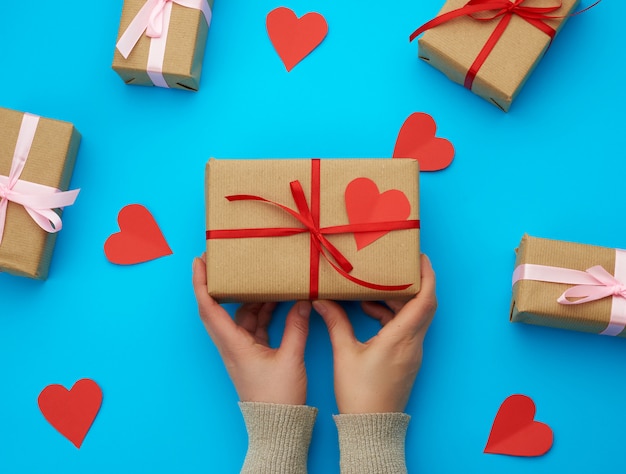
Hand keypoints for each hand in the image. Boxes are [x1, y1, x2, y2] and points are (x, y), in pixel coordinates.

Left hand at [192, 255, 311, 404]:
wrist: (276, 425)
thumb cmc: (277, 397)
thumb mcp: (290, 359)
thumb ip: (296, 328)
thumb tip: (302, 302)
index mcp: (233, 345)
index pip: (209, 309)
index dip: (201, 283)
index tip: (200, 262)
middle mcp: (231, 345)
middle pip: (219, 308)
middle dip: (219, 284)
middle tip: (227, 263)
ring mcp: (240, 350)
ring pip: (240, 316)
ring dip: (250, 298)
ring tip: (264, 280)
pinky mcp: (251, 354)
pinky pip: (252, 326)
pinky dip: (262, 313)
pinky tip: (277, 302)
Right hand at [313, 254, 436, 413]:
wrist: (371, 427)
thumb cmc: (360, 394)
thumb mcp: (345, 354)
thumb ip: (336, 323)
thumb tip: (322, 301)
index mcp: (401, 338)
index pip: (425, 301)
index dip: (427, 276)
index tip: (421, 258)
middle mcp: (413, 344)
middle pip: (423, 305)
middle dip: (413, 283)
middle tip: (397, 267)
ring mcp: (412, 353)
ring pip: (414, 317)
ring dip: (398, 301)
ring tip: (374, 290)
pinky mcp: (406, 360)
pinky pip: (406, 330)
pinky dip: (392, 317)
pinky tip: (370, 313)